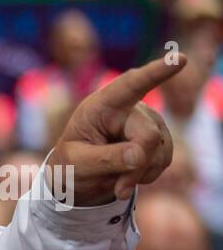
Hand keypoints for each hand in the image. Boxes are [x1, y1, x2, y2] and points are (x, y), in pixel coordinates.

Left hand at [53, 55, 183, 205]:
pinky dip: (146, 175)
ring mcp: (149, 122)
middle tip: (118, 189)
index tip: (178, 60)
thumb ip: (105, 158)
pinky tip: (128, 173)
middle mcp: (130, 108)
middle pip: (148, 137)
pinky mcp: (161, 139)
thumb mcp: (76, 164)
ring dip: (139, 175)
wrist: (78, 175)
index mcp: (102, 105)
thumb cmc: (71, 163)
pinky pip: (164, 161)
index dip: (156, 72)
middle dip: (135, 167)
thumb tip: (140, 155)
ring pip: (159, 152)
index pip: (130, 85)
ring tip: (115, 178)